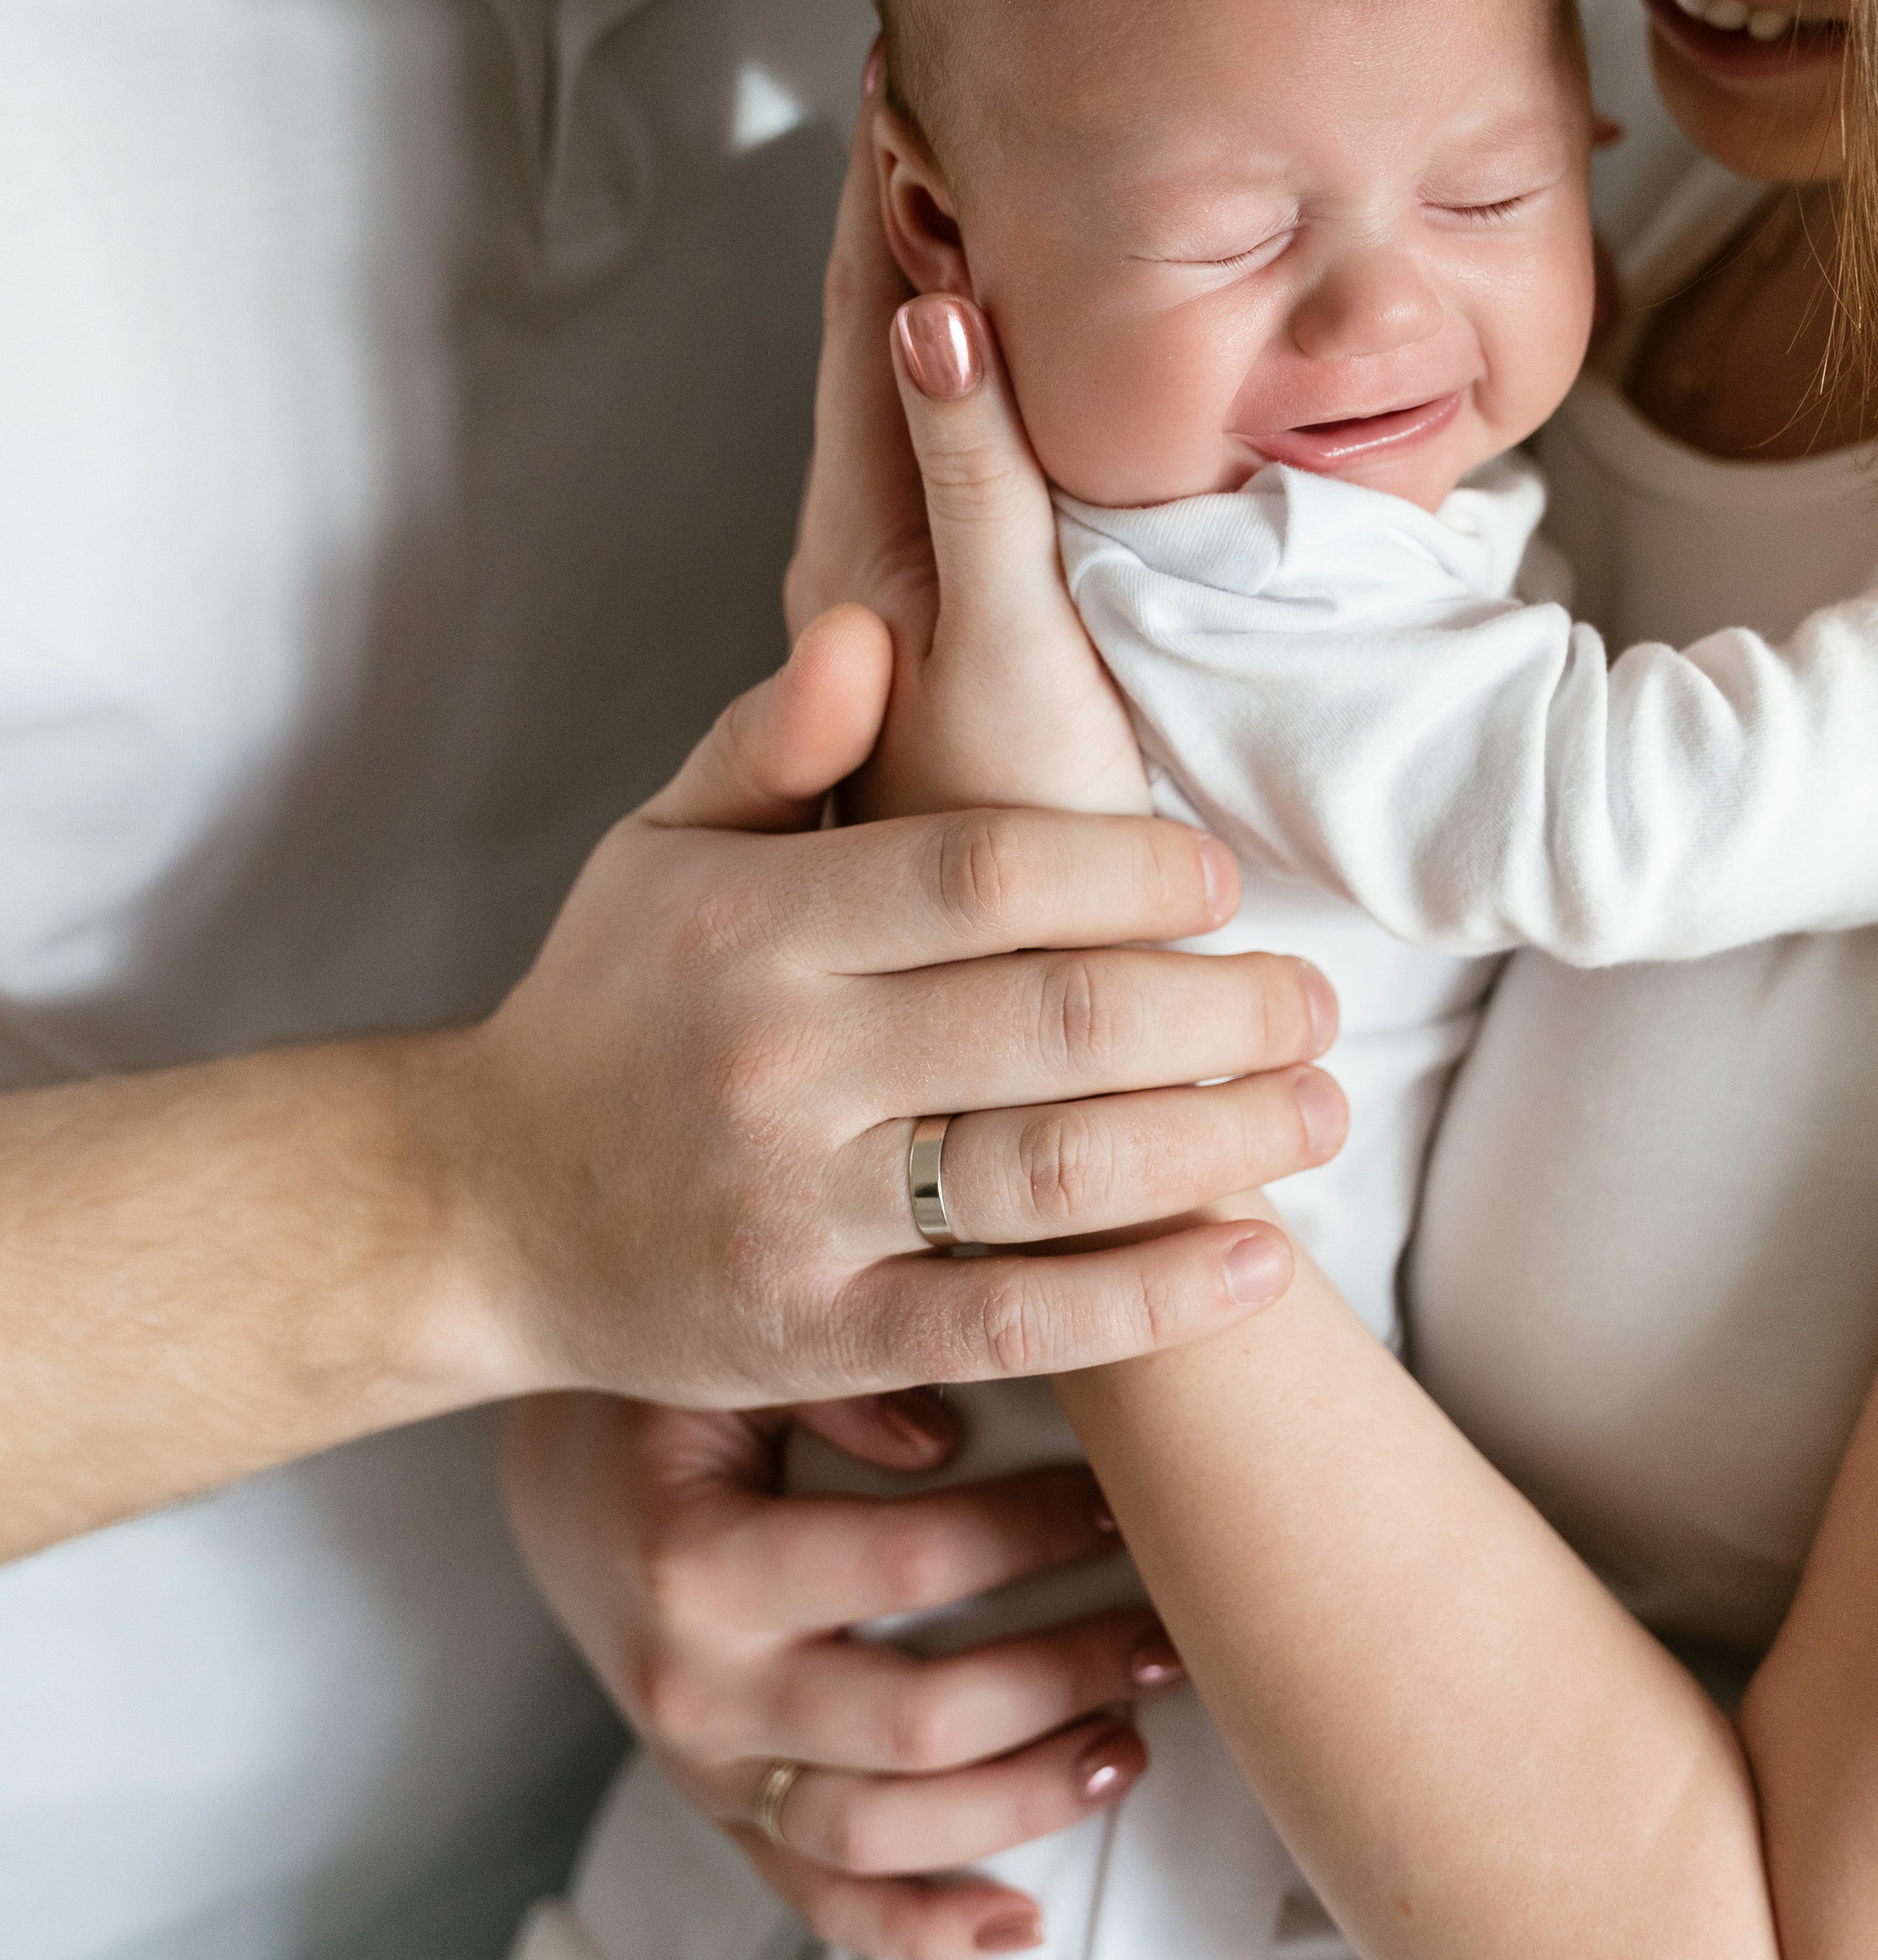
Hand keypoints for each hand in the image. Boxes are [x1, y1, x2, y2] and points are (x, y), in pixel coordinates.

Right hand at [436, 602, 1342, 1410]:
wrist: (472, 1214)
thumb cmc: (607, 1007)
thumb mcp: (660, 847)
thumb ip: (774, 738)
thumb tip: (876, 623)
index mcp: (754, 923)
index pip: (983, 871)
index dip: (1128, 866)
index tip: (1221, 877)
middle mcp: (777, 1060)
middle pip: (1055, 1019)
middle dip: (1222, 1007)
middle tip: (1317, 997)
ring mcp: (796, 1207)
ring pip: (1054, 1171)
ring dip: (1219, 1138)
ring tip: (1322, 1107)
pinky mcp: (815, 1336)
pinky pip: (1013, 1320)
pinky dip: (1150, 1298)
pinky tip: (1257, 1260)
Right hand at [503, 1390, 1190, 1959]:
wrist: (554, 1480)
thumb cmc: (666, 1397)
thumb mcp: (732, 1361)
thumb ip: (836, 1381)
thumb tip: (948, 1439)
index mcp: (695, 1562)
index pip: (902, 1564)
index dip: (1032, 1533)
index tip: (1125, 1499)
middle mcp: (694, 1688)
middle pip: (912, 1724)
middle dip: (1060, 1679)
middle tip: (1166, 1635)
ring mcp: (703, 1771)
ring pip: (878, 1835)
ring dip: (1024, 1802)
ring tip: (1134, 1747)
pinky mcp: (722, 1815)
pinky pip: (822, 1904)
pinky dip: (924, 1930)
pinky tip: (1028, 1926)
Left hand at [786, 82, 1148, 819]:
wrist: (1038, 1005)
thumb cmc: (1022, 834)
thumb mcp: (1004, 650)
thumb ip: (974, 484)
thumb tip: (931, 311)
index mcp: (863, 533)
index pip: (863, 309)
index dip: (880, 176)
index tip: (896, 42)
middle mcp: (872, 548)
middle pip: (882, 328)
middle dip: (909, 194)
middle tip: (940, 56)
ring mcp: (920, 590)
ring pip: (927, 389)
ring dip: (954, 273)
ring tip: (985, 158)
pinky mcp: (977, 632)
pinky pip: (981, 452)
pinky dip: (1001, 370)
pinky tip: (1040, 346)